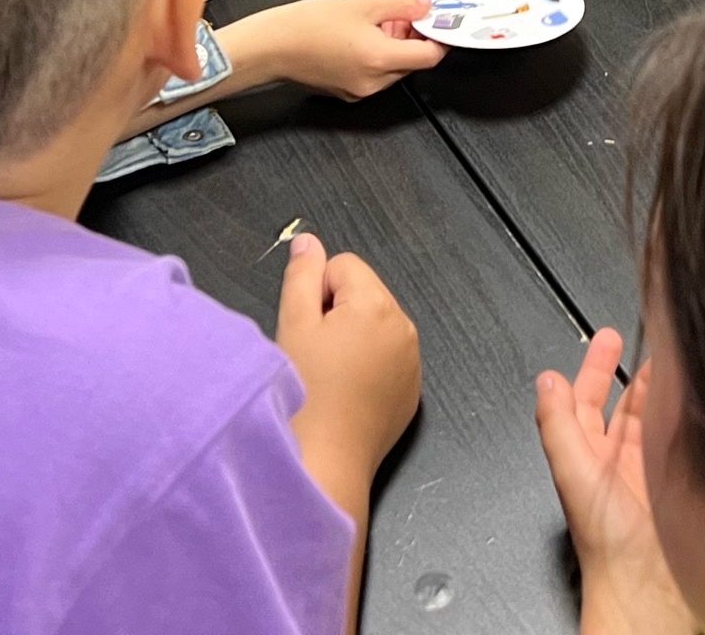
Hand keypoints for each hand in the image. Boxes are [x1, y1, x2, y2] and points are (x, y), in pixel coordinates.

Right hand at [226, 0, 445, 98]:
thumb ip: (401, 4)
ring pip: (394, 69)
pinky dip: (376, 57)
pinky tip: (360, 37)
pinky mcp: (347, 92)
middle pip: (413, 63)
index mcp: (380, 59)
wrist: (270, 46)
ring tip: (375, 23)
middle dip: (413, 37)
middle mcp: (373, 82)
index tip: (439, 22)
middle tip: (403, 14)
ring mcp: (360, 91)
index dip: (440, 37)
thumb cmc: (305, 26)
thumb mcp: (361, 4)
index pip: (431, 56)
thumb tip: (424, 5)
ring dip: (394, 46)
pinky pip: (375, 75)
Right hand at [278, 234, 421, 524]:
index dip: (315, 292)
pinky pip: (387, 359)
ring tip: (328, 375)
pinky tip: (346, 393)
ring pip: (375, 326)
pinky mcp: (411, 392)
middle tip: (313, 353)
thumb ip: (301, 276)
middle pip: (363, 294)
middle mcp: (404, 327)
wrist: (325, 462)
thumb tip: (308, 242)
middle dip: (336, 313)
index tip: (305, 328)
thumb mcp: (292, 325)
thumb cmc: (304, 393)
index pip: (343, 265)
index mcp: (377, 305)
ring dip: (351, 338)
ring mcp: (412, 362)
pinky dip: (367, 366)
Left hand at [536, 331, 696, 634]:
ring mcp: (656, 470)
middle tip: (653, 338)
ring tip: (680, 360)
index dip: (595, 368)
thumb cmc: (610, 548)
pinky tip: (703, 401)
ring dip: (667, 389)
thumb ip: (558, 427)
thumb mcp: (576, 476)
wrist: (653, 590)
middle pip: (629, 404)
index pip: (588, 401)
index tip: (607, 337)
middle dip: (639, 370)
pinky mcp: (686, 480)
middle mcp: (622, 462)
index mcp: (590, 457)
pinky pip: (689, 439)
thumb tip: (545, 381)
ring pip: (660, 418)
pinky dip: (693, 418)